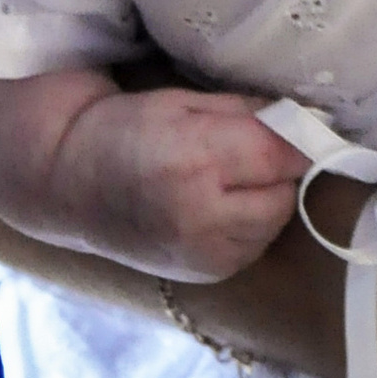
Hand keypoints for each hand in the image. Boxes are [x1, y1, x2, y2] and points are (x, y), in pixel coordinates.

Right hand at [48, 85, 308, 283]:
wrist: (70, 185)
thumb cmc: (124, 129)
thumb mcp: (182, 102)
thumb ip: (246, 111)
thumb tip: (306, 117)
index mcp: (195, 160)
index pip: (281, 154)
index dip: (299, 135)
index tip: (303, 121)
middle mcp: (204, 218)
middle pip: (286, 191)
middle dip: (281, 167)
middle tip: (252, 147)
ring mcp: (206, 255)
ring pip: (276, 221)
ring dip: (269, 196)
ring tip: (231, 176)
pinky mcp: (207, 275)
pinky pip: (255, 244)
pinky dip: (252, 223)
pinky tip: (221, 205)